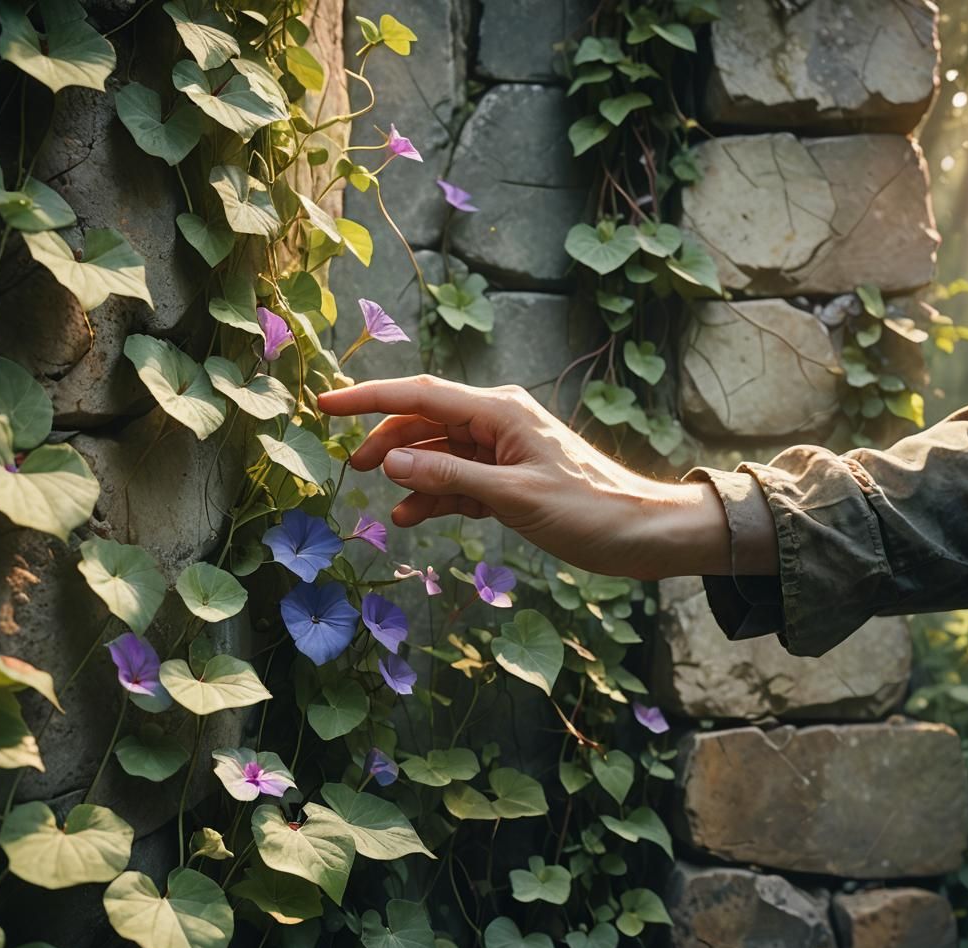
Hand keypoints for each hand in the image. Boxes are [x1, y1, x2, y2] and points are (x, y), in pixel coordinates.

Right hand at [317, 375, 733, 579]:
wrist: (640, 532)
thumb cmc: (587, 509)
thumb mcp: (513, 495)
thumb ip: (450, 477)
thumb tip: (391, 464)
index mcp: (499, 411)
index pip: (421, 396)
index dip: (370, 398)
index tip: (326, 404)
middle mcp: (497, 422)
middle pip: (426, 422)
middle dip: (387, 442)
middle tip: (351, 468)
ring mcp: (503, 450)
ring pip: (441, 455)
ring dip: (412, 476)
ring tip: (384, 501)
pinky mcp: (509, 479)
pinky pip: (461, 481)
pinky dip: (438, 497)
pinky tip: (415, 517)